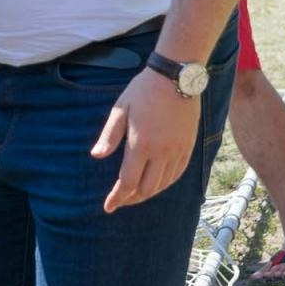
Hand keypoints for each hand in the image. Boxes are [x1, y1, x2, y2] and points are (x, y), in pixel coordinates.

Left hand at [91, 68, 199, 212]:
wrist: (176, 78)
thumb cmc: (143, 91)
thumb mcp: (120, 110)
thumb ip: (109, 136)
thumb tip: (96, 156)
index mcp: (141, 144)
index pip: (128, 182)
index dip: (117, 197)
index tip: (108, 207)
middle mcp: (161, 153)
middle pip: (147, 189)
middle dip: (131, 199)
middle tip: (119, 200)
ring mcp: (177, 151)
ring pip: (163, 184)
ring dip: (148, 194)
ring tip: (134, 195)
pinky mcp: (188, 147)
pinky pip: (177, 174)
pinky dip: (165, 184)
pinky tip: (156, 184)